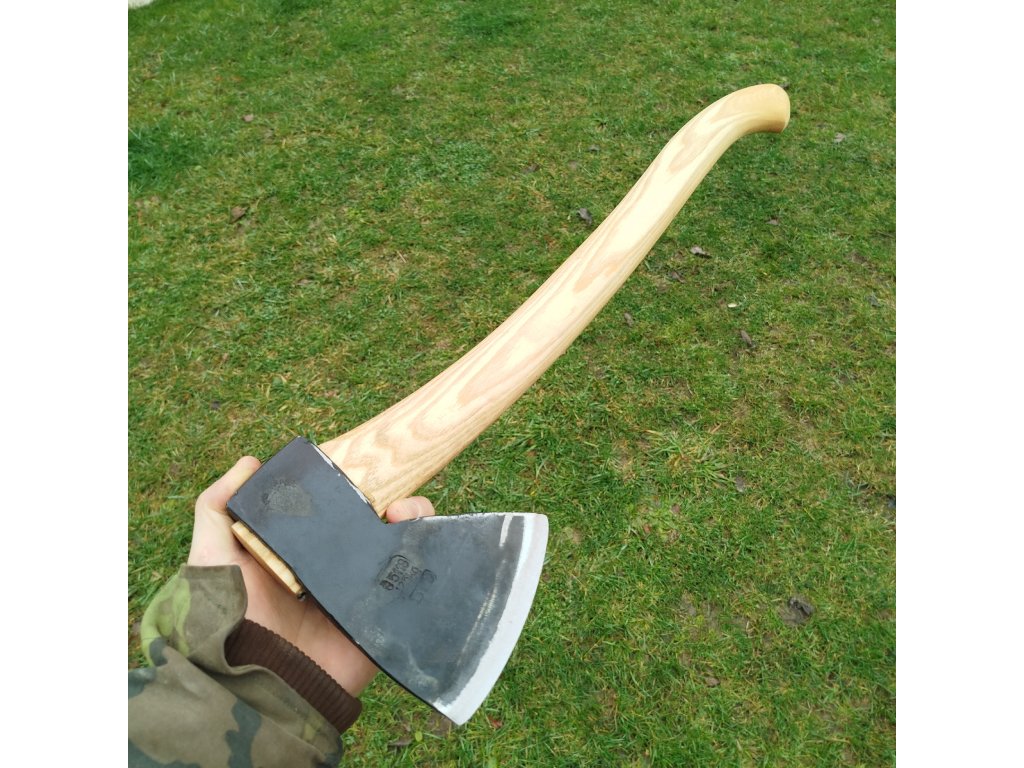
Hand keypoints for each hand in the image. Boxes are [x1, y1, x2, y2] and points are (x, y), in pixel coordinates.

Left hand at [187, 455, 435, 694]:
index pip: (326, 510)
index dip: (344, 485)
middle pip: (367, 523)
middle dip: (385, 497)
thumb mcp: (209, 556)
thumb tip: (250, 461)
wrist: (256, 684)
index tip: (357, 465)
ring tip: (405, 511)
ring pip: (395, 546)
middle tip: (388, 491)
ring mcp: (355, 592)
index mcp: (294, 553)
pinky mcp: (379, 617)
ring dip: (410, 518)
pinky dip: (424, 555)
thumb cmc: (227, 617)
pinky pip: (411, 582)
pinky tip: (416, 534)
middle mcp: (327, 569)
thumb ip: (217, 508)